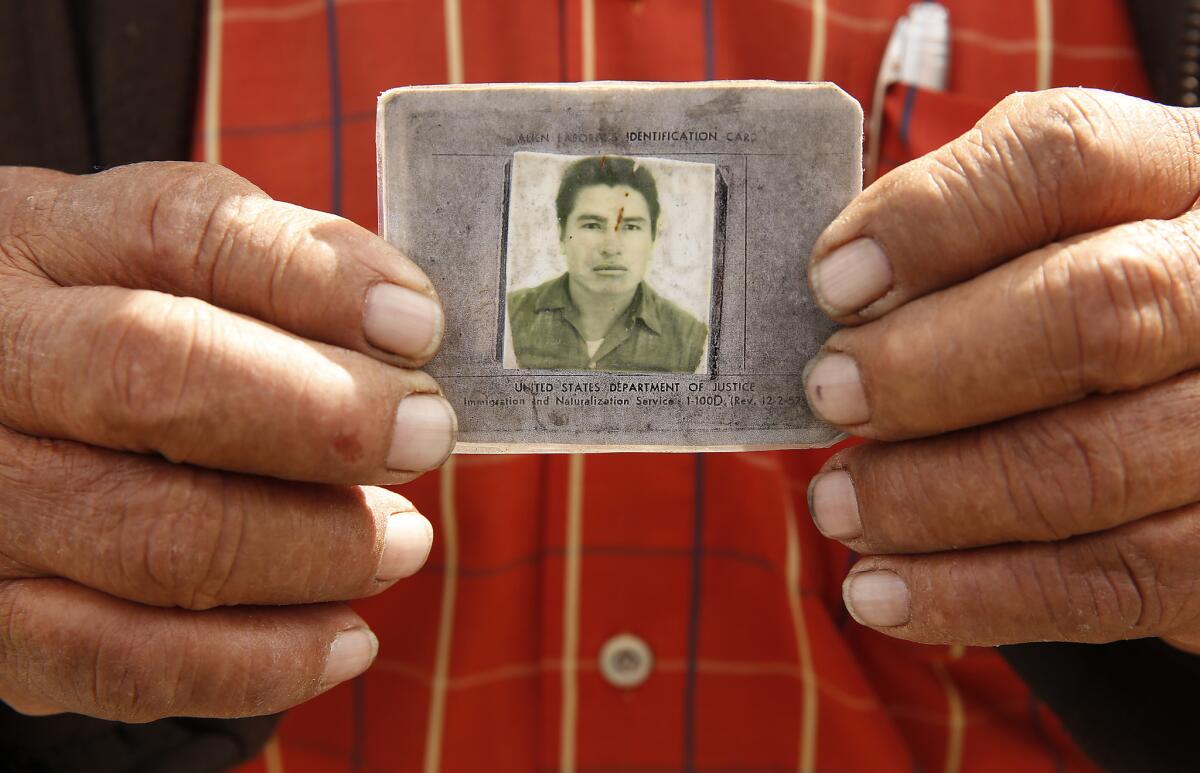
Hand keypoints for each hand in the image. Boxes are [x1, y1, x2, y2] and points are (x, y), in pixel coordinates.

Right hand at [0, 162, 454, 719]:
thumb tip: (404, 327)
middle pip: (156, 379)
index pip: (175, 233)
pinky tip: (345, 639)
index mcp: (39, 243)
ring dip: (314, 547)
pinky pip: (125, 660)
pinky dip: (258, 661)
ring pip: (157, 536)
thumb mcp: (147, 263)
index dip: (310, 278)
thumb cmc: (100, 332)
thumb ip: (263, 272)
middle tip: (425, 435)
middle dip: (324, 418)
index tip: (417, 324)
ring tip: (401, 541)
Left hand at [803, 88, 1199, 652]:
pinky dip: (977, 596)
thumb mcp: (1057, 229)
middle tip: (828, 395)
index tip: (833, 282)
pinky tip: (885, 593)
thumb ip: (963, 234)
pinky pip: (1110, 583)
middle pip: (1093, 311)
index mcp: (1182, 176)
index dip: (933, 220)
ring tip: (841, 506)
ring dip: (932, 498)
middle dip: (928, 367)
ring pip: (1091, 465)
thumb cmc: (1095, 296)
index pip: (1064, 158)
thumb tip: (839, 291)